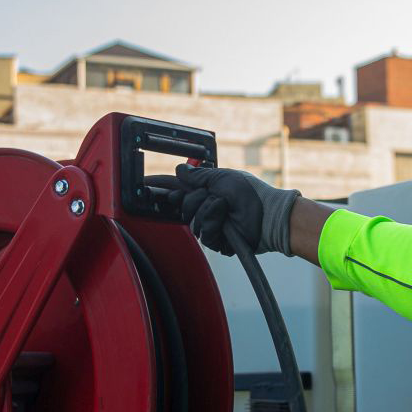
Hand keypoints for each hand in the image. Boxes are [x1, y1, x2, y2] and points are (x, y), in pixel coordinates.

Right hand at [146, 165, 300, 255]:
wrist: (268, 214)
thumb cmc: (250, 193)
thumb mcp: (222, 178)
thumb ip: (198, 176)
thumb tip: (179, 171)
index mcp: (205, 191)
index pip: (176, 189)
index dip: (160, 188)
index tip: (143, 184)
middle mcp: (205, 208)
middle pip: (182, 207)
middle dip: (196, 200)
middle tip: (212, 196)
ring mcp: (211, 225)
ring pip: (193, 222)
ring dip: (209, 211)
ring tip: (225, 207)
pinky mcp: (218, 241)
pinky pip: (205, 234)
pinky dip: (216, 223)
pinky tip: (226, 219)